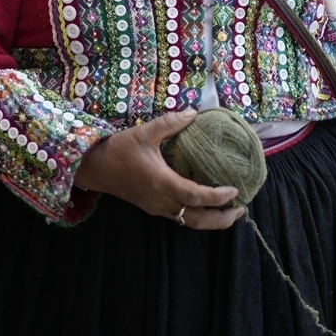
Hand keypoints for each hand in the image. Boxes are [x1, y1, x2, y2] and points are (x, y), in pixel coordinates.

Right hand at [74, 110, 245, 230]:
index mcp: (162, 183)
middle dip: (221, 219)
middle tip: (241, 210)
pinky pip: (179, 218)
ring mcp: (156, 207)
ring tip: (229, 213)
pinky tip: (204, 206)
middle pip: (197, 219)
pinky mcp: (152, 208)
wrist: (94, 168)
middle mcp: (161, 200)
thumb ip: (170, 123)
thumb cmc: (118, 150)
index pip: (196, 196)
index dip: (217, 197)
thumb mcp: (144, 132)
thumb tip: (194, 113)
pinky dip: (196, 216)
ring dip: (211, 221)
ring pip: (188, 222)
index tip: (234, 190)